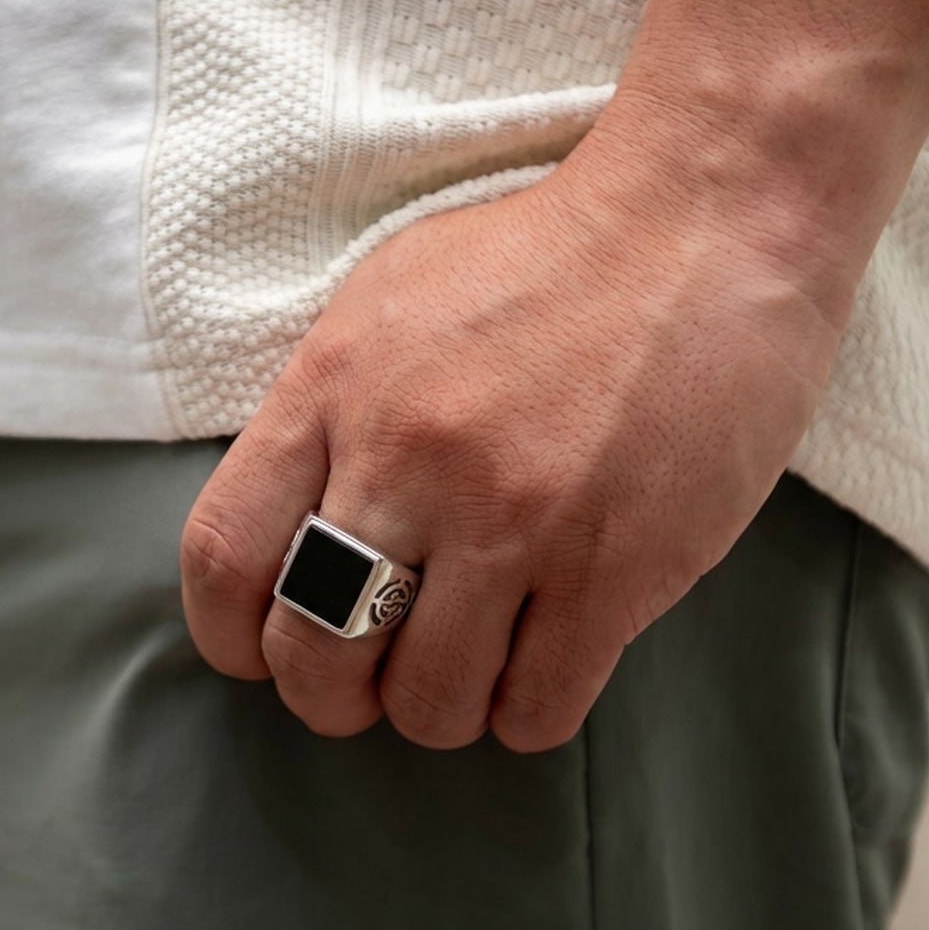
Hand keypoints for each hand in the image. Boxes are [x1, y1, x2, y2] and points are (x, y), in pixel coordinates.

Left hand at [179, 120, 848, 752]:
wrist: (705, 216)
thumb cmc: (542, 260)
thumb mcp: (386, 300)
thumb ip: (324, 412)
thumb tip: (292, 526)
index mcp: (334, 391)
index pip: (224, 560)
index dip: (230, 639)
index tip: (263, 651)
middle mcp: (408, 462)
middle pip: (314, 657)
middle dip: (331, 699)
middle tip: (369, 683)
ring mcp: (513, 519)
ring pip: (427, 703)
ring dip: (436, 709)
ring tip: (468, 666)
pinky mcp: (615, 567)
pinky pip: (535, 710)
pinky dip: (522, 713)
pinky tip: (540, 664)